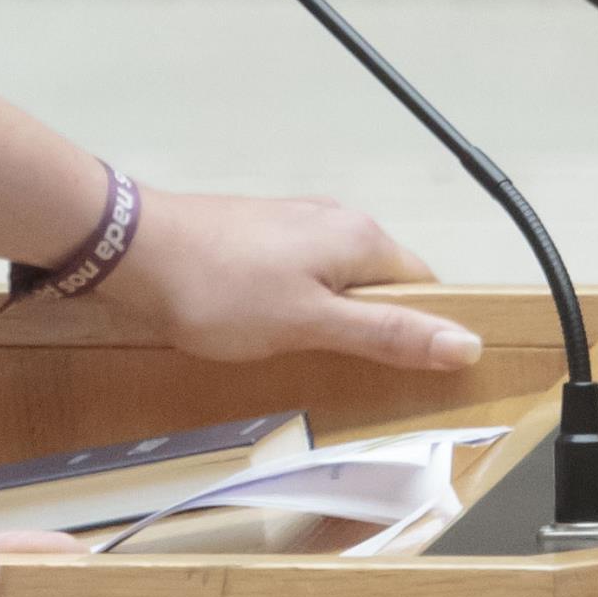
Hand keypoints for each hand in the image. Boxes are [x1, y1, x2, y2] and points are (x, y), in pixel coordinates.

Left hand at [109, 188, 481, 372]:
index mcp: (362, 238)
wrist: (132, 249)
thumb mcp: (312, 324)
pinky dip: (297, 306)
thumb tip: (466, 342)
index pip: (423, 287)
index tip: (406, 375)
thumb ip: (387, 334)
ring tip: (302, 357)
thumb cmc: (222, 290)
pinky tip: (267, 331)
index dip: (422, 331)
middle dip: (373, 328)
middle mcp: (335, 220)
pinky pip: (301, 275)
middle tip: (349, 376)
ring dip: (331, 319)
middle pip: (380, 283)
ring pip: (337, 280)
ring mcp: (294, 223)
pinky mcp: (259, 233)